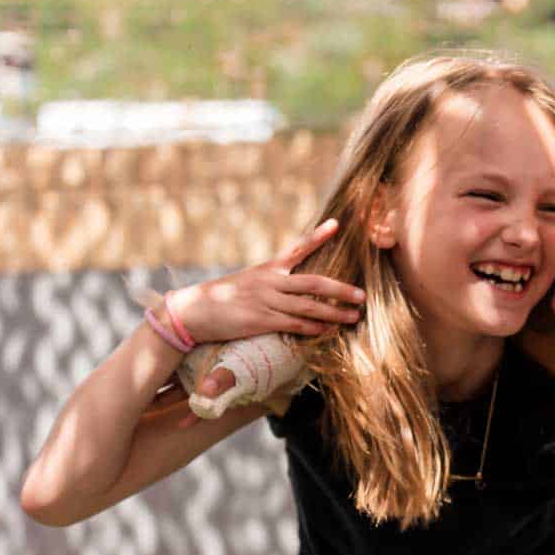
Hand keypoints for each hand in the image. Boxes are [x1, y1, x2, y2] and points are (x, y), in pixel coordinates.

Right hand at [165, 220, 361, 344]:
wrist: (192, 311)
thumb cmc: (222, 299)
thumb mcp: (248, 282)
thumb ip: (273, 282)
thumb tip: (298, 289)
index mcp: (268, 268)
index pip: (297, 247)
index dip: (318, 236)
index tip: (337, 224)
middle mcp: (270, 281)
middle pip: (314, 283)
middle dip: (340, 290)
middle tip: (362, 295)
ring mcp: (266, 301)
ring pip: (309, 306)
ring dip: (334, 313)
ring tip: (353, 317)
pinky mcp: (260, 320)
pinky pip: (294, 324)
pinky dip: (314, 328)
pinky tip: (327, 330)